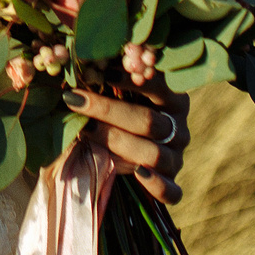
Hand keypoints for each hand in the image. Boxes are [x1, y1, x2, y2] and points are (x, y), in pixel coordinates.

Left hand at [66, 74, 190, 204]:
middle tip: (76, 101)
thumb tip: (84, 63)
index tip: (100, 71)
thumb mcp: (115, 93)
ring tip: (86, 132)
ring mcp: (175, 158)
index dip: (131, 78)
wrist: (117, 154)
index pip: (159, 84)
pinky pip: (171, 190)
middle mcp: (178, 128)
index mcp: (172, 99)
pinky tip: (137, 174)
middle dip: (108, 111)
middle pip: (148, 121)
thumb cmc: (115, 113)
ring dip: (118, 143)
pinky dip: (155, 184)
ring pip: (153, 154)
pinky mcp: (171, 185)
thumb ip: (108, 80)